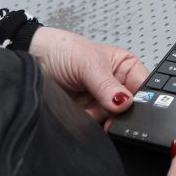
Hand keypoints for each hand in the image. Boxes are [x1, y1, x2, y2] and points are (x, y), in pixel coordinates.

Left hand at [29, 27, 148, 124]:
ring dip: (99, 116)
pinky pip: (93, 125)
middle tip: (109, 111)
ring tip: (85, 106)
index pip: (144, 87)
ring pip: (112, 119)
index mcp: (125, 67)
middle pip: (130, 108)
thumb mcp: (89, 64)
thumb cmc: (63, 49)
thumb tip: (125, 103)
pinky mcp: (86, 114)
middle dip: (119, 111)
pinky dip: (86, 122)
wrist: (31, 60)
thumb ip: (107, 85)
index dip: (142, 98)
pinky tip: (79, 112)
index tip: (132, 106)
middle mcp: (116, 86)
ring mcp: (101, 101)